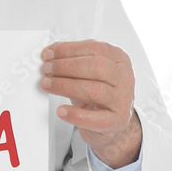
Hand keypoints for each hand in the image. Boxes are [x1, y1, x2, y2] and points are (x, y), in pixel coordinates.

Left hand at [39, 39, 141, 167]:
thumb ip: (74, 62)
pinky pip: (96, 119)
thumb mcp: (90, 74)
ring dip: (65, 86)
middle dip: (66, 66)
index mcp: (119, 59)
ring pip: (94, 90)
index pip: (95, 48)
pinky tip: (61, 110)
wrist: (112, 122)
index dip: (68, 50)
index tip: (48, 54)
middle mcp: (125, 78)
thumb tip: (50, 55)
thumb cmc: (99, 95)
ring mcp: (123, 100)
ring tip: (47, 85)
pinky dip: (75, 115)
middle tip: (46, 69)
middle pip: (96, 67)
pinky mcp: (117, 121)